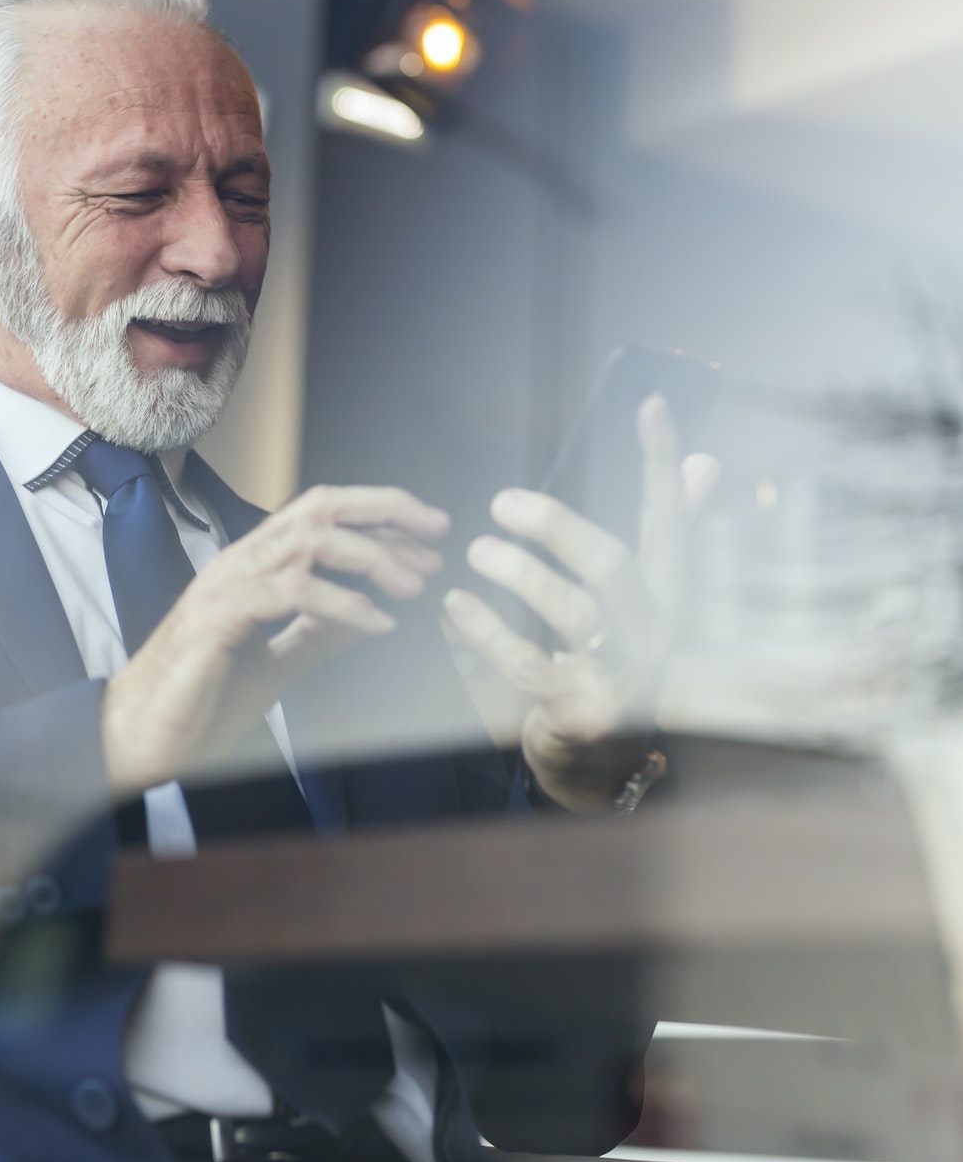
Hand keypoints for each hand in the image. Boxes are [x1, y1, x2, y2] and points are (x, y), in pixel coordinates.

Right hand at [100, 484, 448, 796]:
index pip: (321, 512)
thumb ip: (318, 634)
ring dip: (372, 558)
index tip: (430, 531)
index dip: (379, 512)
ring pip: (309, 541)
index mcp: (253, 565)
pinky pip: (292, 593)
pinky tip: (378, 624)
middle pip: (320, 507)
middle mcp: (240, 562)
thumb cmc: (202, 699)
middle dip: (385, 513)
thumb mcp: (277, 662)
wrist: (141, 737)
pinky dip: (344, 605)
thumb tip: (371, 614)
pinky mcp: (219, 619)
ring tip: (414, 585)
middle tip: (437, 538)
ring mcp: (226, 585)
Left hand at [443, 397, 717, 811]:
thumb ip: (672, 530)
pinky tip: (456, 605)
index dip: (660, 462)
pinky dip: (488, 633)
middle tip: (503, 503)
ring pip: (573, 615)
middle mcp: (652, 631)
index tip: (650, 404)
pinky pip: (529, 665)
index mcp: (668, 595)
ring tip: (477, 552)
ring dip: (521, 576)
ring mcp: (619, 675)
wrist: (602, 758)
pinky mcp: (579, 709)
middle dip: (560, 528)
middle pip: (615, 567)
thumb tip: (705, 461)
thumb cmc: (615, 658)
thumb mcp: (644, 599)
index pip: (671, 518)